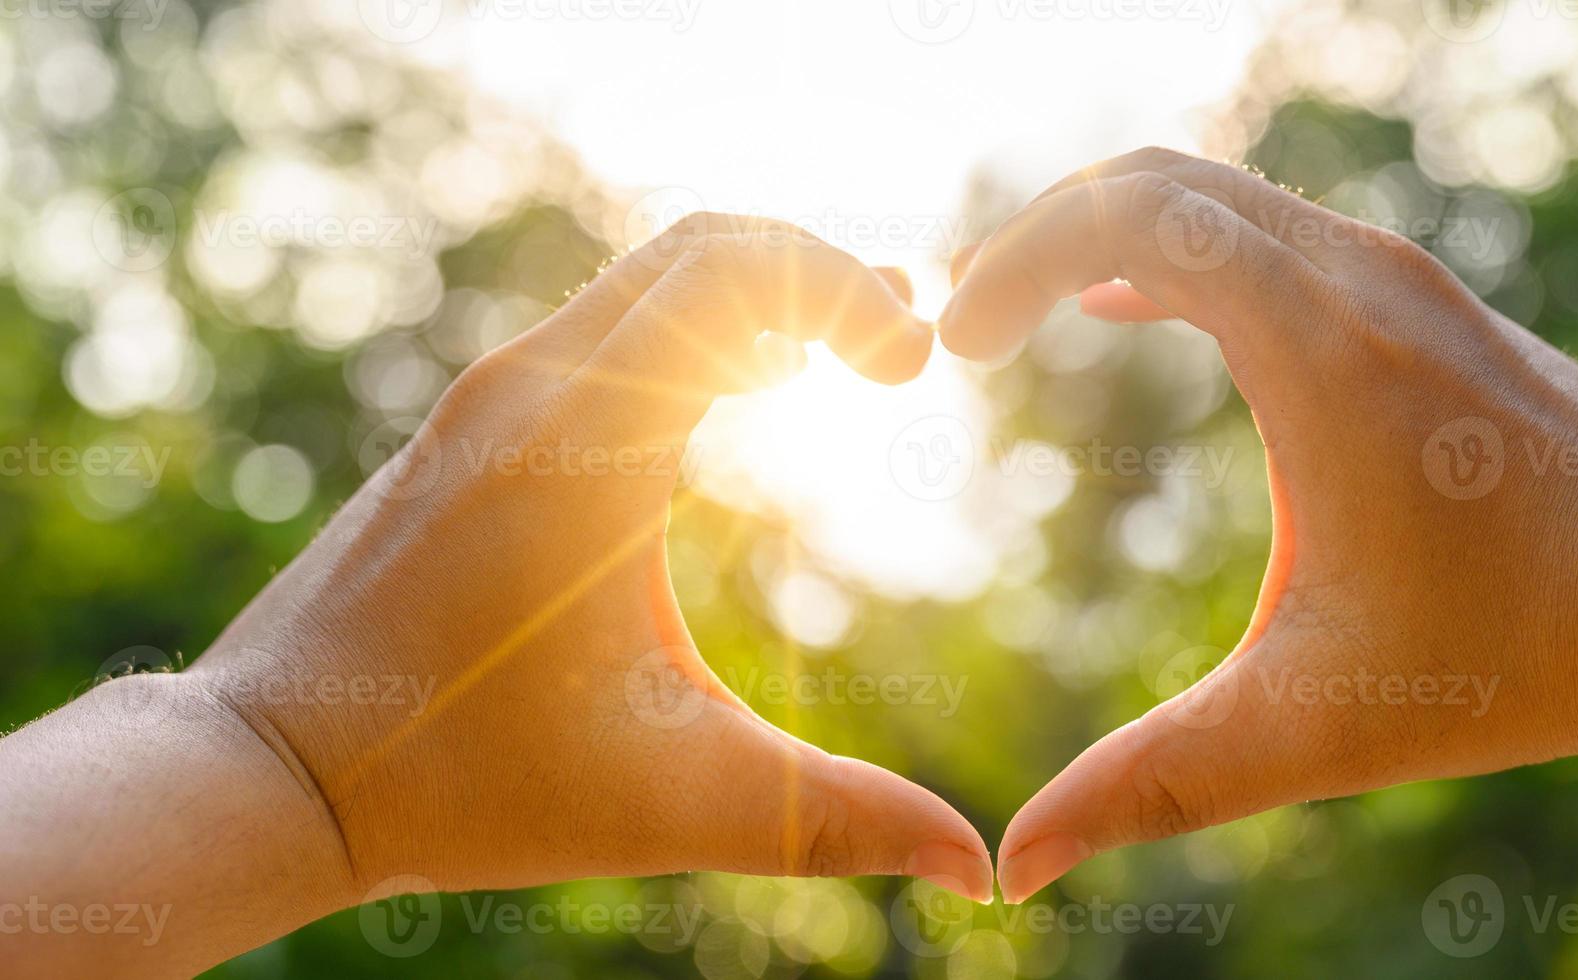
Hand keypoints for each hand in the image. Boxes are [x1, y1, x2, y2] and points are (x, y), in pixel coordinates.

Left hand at [192, 214, 994, 901]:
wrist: (270, 767)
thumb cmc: (463, 783)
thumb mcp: (675, 799)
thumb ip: (838, 821)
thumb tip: (978, 869)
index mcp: (585, 448)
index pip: (735, 272)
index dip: (848, 291)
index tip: (911, 369)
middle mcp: (529, 390)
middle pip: (702, 246)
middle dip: (819, 275)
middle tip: (899, 345)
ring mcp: (489, 397)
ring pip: (646, 278)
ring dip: (754, 298)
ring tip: (838, 360)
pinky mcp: (471, 424)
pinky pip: (602, 324)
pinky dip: (689, 329)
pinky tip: (737, 395)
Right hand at [939, 147, 1577, 903]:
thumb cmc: (1518, 657)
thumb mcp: (1315, 725)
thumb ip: (1156, 786)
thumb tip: (1019, 863)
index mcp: (1318, 347)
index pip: (1129, 218)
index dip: (1014, 260)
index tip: (955, 348)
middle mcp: (1359, 280)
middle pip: (1158, 179)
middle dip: (1040, 235)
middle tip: (966, 324)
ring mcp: (1399, 279)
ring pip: (1217, 196)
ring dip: (1107, 236)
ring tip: (1025, 314)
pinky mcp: (1421, 302)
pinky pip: (1269, 233)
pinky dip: (1179, 253)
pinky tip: (1133, 315)